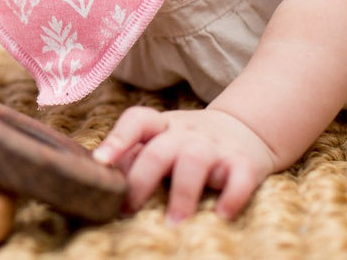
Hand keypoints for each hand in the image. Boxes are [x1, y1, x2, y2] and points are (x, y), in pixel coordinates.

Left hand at [92, 106, 279, 222]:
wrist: (244, 127)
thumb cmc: (188, 142)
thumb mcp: (162, 140)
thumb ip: (136, 155)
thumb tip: (106, 183)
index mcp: (161, 126)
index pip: (137, 120)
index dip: (117, 138)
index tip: (101, 161)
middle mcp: (186, 133)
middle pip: (159, 151)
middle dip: (141, 182)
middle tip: (129, 211)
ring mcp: (215, 147)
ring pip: (195, 161)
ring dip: (182, 195)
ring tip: (173, 225)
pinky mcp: (243, 163)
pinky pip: (240, 178)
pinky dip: (233, 196)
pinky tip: (222, 215)